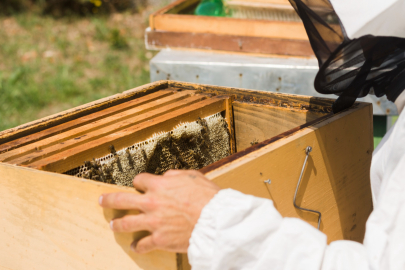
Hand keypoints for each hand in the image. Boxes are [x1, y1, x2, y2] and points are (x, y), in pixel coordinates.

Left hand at [99, 170, 219, 253]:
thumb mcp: (192, 176)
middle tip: (102, 200)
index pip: (139, 180)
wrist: (215, 220)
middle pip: (121, 200)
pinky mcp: (158, 239)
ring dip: (118, 224)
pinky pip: (142, 244)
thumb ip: (175, 175)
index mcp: (159, 185)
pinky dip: (137, 246)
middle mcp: (151, 203)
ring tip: (113, 225)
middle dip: (109, 200)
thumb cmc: (207, 197)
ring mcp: (152, 222)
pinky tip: (135, 246)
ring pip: (126, 223)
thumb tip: (165, 177)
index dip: (138, 182)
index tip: (138, 185)